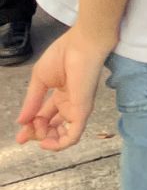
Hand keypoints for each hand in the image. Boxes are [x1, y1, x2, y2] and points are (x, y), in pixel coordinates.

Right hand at [16, 26, 110, 151]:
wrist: (81, 45)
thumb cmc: (62, 55)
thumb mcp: (39, 80)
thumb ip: (32, 102)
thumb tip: (21, 121)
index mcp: (60, 95)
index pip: (45, 117)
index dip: (31, 128)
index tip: (20, 137)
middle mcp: (69, 104)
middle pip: (52, 127)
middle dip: (36, 134)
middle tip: (25, 135)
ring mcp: (77, 109)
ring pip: (63, 135)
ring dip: (45, 139)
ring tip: (36, 132)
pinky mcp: (83, 111)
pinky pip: (73, 136)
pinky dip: (58, 144)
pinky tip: (45, 142)